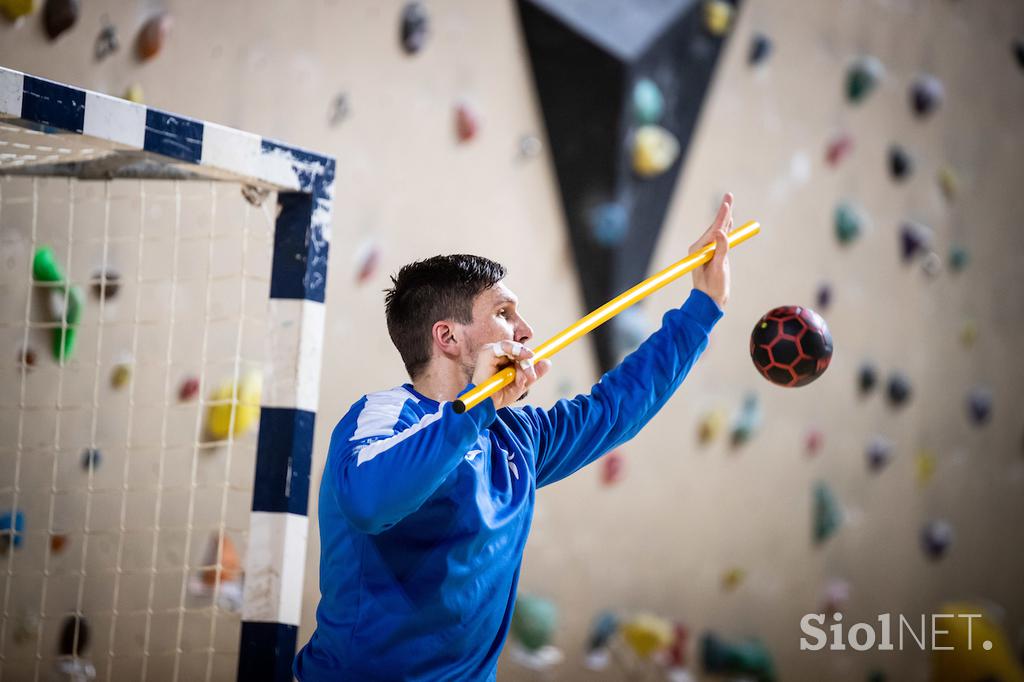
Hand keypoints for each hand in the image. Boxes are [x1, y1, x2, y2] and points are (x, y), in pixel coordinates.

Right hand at [471, 340, 551, 409]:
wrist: (486, 404)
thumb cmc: (500, 395)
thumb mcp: (522, 385)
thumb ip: (534, 373)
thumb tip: (548, 362)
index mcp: (505, 360)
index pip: (523, 354)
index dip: (533, 358)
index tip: (545, 362)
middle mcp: (499, 354)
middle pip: (520, 350)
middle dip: (529, 363)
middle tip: (532, 377)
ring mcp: (493, 352)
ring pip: (515, 348)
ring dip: (523, 361)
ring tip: (526, 376)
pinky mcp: (487, 352)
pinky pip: (504, 346)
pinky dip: (515, 352)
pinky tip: (521, 362)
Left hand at [690, 192, 731, 307]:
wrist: (710, 302)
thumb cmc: (713, 288)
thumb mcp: (719, 269)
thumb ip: (721, 250)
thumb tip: (721, 232)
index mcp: (698, 250)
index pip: (714, 229)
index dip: (722, 215)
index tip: (727, 203)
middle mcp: (701, 248)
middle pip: (715, 226)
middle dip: (723, 211)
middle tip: (729, 195)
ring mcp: (706, 252)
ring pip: (718, 231)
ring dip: (724, 218)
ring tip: (728, 203)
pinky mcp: (713, 256)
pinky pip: (720, 239)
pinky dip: (725, 229)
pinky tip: (728, 223)